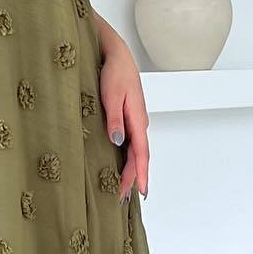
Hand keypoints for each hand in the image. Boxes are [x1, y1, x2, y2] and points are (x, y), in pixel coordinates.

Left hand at [99, 37, 149, 199]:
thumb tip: (118, 142)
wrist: (117, 55)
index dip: (140, 174)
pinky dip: (127, 158)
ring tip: (122, 188)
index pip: (141, 153)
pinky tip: (121, 164)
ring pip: (135, 152)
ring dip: (130, 170)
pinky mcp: (128, 118)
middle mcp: (139, 123)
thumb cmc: (114, 72)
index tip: (141, 191)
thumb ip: (115, 119)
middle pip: (139, 157)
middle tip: (122, 198)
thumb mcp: (111, 95)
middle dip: (132, 178)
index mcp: (138, 119)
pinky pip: (130, 143)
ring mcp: (134, 121)